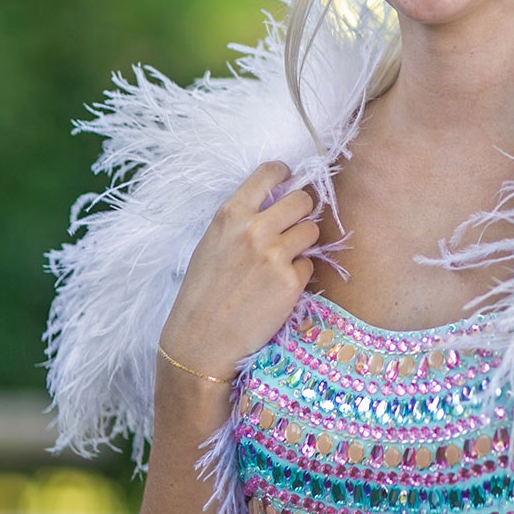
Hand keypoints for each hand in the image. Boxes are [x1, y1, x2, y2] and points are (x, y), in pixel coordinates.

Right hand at [158, 161, 318, 379]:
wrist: (200, 340)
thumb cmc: (203, 291)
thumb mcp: (212, 242)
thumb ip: (242, 219)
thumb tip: (275, 201)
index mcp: (230, 214)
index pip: (269, 173)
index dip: (285, 174)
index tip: (289, 178)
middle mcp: (254, 229)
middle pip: (303, 199)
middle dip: (302, 211)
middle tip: (292, 227)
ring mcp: (275, 254)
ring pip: (312, 230)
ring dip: (303, 243)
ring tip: (282, 261)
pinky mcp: (291, 281)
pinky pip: (309, 264)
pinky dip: (299, 274)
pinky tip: (277, 288)